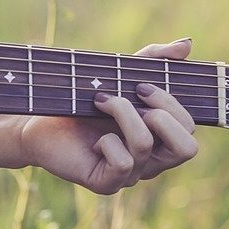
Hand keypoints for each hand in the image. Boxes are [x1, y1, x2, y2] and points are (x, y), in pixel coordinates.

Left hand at [17, 38, 198, 193]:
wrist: (38, 120)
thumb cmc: (82, 98)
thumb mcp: (120, 74)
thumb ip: (154, 60)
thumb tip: (187, 45)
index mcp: (160, 138)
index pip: (190, 129)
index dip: (172, 104)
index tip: (141, 85)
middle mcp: (151, 160)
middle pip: (188, 149)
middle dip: (161, 112)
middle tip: (132, 94)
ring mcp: (131, 175)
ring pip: (146, 145)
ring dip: (123, 113)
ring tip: (100, 101)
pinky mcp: (108, 183)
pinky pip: (123, 162)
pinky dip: (107, 141)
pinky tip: (92, 139)